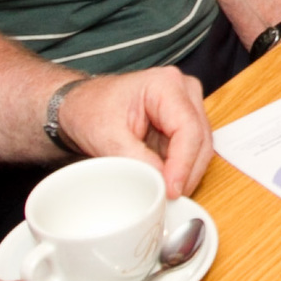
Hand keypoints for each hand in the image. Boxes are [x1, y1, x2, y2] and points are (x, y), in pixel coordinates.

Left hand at [63, 67, 211, 196]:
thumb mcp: (106, 136)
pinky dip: (180, 170)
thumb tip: (161, 181)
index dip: (183, 163)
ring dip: (185, 172)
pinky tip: (165, 182)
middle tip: (169, 197)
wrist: (80, 106)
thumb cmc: (90, 109)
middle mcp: (183, 92)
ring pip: (200, 147)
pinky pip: (191, 152)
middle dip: (187, 172)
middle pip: (200, 139)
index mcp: (165, 84)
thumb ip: (136, 158)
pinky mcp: (182, 123)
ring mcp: (186, 107)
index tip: (172, 189)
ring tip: (165, 192)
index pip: (188, 128)